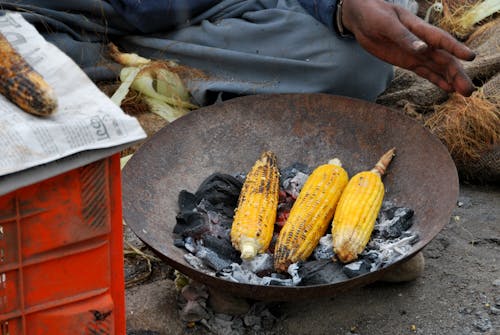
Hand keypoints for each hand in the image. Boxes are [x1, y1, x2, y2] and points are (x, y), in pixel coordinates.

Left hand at [341, 0, 475, 95]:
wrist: (362, 18)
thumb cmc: (375, 15)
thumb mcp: (387, 25)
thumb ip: (404, 37)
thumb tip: (422, 49)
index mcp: (419, 29)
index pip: (441, 40)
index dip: (455, 48)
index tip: (470, 58)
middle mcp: (423, 42)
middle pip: (444, 59)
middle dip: (457, 74)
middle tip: (468, 91)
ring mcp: (416, 53)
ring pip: (438, 67)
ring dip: (451, 79)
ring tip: (465, 93)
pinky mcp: (408, 61)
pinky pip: (425, 72)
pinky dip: (437, 80)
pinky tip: (448, 89)